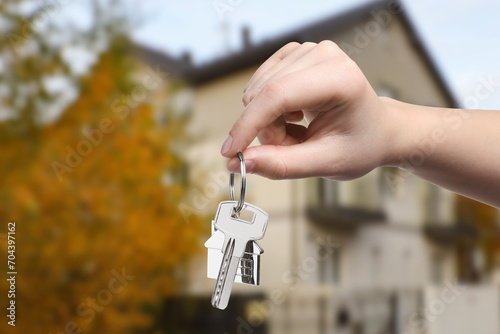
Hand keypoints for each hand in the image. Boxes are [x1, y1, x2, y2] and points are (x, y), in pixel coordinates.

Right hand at [221, 41, 397, 179]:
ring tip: (298, 132)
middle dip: (267, 130)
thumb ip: (283, 165)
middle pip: (265, 94)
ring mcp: (309, 51)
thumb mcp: (326, 164)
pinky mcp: (296, 55)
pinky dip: (270, 109)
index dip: (248, 124)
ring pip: (259, 90)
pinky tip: (293, 116)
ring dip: (269, 121)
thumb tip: (240, 162)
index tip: (229, 152)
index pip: (278, 95)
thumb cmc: (360, 145)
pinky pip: (261, 84)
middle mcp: (324, 55)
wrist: (377, 130)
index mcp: (340, 78)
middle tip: (292, 147)